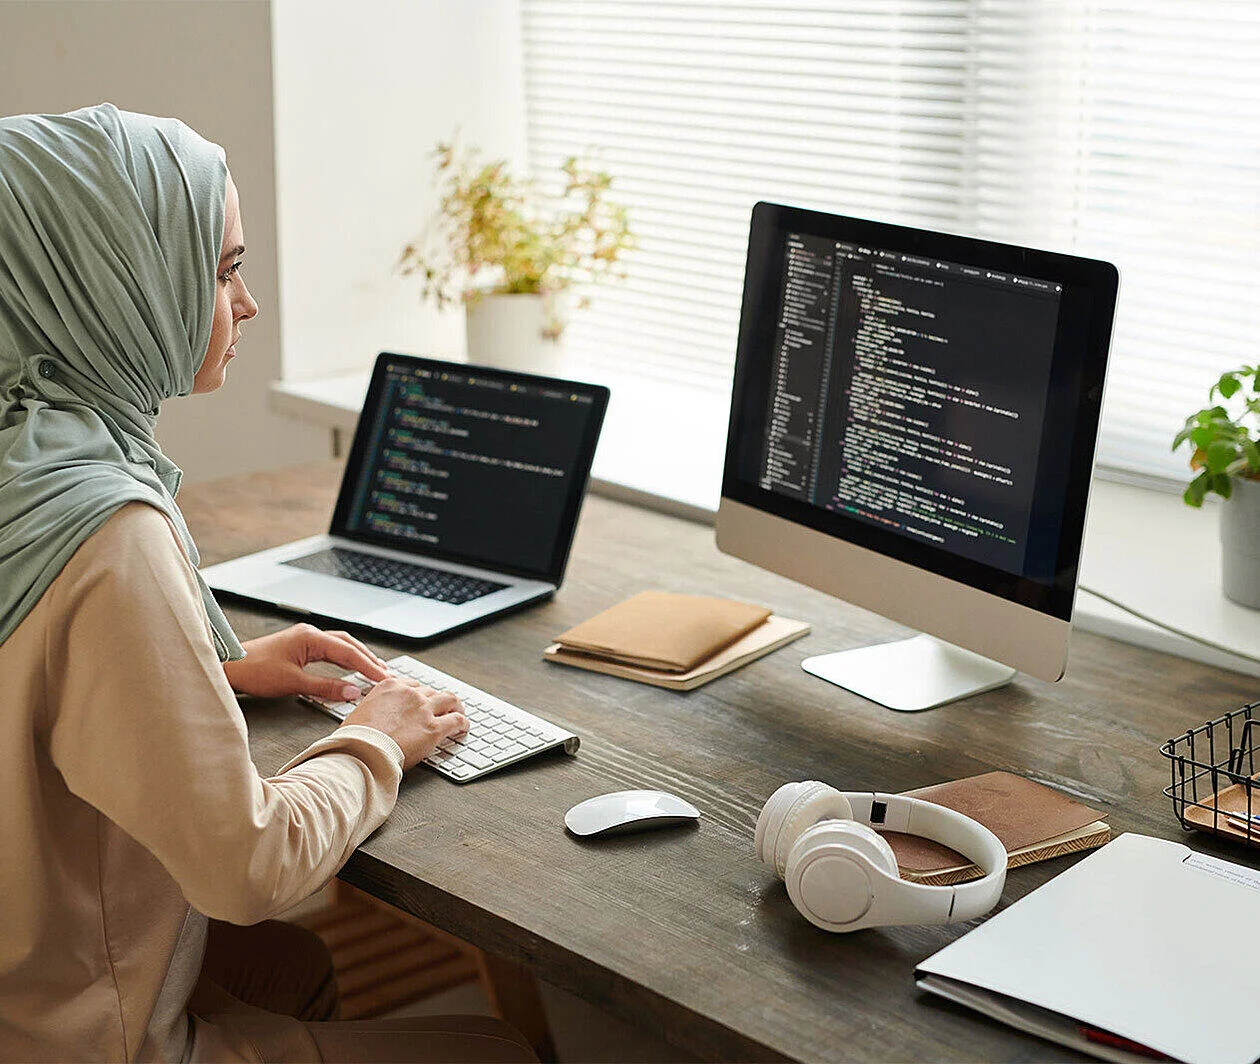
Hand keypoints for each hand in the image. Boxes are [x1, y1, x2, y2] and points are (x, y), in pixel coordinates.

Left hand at [223, 623, 390, 700]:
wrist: (229, 667)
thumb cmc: (254, 671)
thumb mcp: (293, 683)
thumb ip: (325, 687)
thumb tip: (352, 691)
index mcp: (310, 638)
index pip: (348, 652)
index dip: (368, 666)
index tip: (383, 678)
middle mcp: (309, 634)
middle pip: (348, 644)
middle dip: (368, 659)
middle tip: (384, 674)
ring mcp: (304, 639)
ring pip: (340, 645)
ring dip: (357, 657)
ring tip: (373, 670)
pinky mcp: (299, 646)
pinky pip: (329, 650)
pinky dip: (344, 658)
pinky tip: (350, 666)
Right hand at [341, 676, 467, 769]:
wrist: (361, 751)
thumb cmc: (355, 738)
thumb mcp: (360, 713)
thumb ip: (375, 709)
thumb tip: (376, 719)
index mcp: (389, 687)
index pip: (412, 685)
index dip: (420, 694)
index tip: (422, 700)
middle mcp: (410, 694)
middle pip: (431, 691)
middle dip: (437, 701)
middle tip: (441, 708)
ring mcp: (424, 709)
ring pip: (450, 700)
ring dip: (456, 707)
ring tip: (458, 713)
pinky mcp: (434, 728)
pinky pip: (457, 720)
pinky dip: (463, 723)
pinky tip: (463, 728)